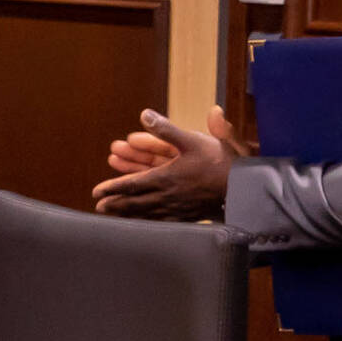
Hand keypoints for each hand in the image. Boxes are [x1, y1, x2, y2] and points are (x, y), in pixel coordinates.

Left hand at [91, 108, 240, 220]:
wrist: (244, 186)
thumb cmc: (218, 161)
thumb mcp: (191, 139)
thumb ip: (165, 129)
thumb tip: (144, 114)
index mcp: (165, 177)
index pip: (132, 184)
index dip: (113, 187)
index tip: (97, 191)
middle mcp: (168, 196)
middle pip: (136, 203)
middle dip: (116, 205)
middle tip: (99, 208)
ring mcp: (179, 208)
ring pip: (147, 214)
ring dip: (128, 215)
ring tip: (114, 217)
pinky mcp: (190, 216)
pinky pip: (164, 222)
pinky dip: (149, 223)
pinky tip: (145, 225)